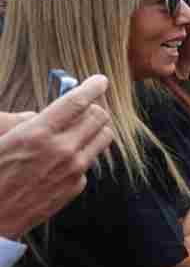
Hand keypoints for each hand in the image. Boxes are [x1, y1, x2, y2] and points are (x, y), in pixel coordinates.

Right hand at [0, 75, 113, 240]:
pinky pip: (89, 161)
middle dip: (94, 107)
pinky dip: (82, 153)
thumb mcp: (2, 139)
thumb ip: (26, 122)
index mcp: (39, 133)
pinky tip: (64, 158)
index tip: (100, 80)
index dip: (93, 86)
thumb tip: (43, 114)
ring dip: (95, 127)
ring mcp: (73, 170)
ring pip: (103, 137)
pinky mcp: (76, 186)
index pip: (78, 101)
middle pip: (98, 116)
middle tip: (85, 106)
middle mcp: (62, 150)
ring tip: (79, 128)